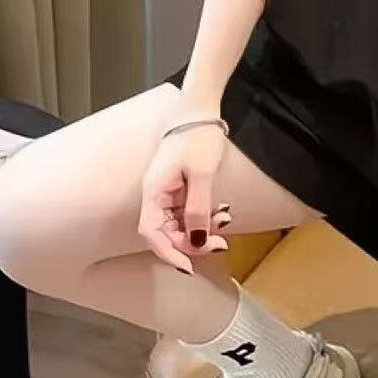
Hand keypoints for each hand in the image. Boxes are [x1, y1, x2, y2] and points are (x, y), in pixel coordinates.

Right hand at [138, 99, 232, 273]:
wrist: (200, 109)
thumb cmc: (198, 137)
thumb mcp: (203, 175)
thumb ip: (198, 209)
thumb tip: (195, 241)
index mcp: (154, 191)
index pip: (152, 233)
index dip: (169, 253)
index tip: (188, 268)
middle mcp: (155, 194)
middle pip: (167, 232)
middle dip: (193, 242)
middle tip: (221, 243)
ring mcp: (166, 191)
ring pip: (179, 224)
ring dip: (201, 229)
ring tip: (225, 221)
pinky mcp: (178, 188)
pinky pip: (187, 212)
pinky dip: (203, 216)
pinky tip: (222, 213)